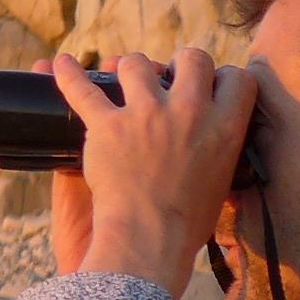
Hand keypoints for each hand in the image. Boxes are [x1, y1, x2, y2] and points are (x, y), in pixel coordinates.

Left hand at [42, 51, 255, 294]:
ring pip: (136, 64)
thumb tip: (220, 144)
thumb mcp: (221, 183)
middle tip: (170, 77)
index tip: (213, 85)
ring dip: (129, 69)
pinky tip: (60, 64)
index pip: (239, 78)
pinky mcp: (108, 125)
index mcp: (225, 128)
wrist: (149, 242)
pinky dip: (67, 75)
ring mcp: (146, 114)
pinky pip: (82, 88)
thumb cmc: (186, 224)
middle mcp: (189, 111)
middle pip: (192, 58)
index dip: (225, 78)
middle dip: (180, 63)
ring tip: (122, 78)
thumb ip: (220, 154)